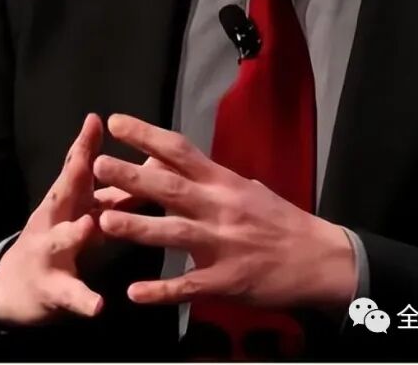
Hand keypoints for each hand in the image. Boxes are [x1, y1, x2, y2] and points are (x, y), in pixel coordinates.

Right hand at [0, 113, 106, 326]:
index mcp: (64, 200)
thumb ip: (109, 190)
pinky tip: (98, 306)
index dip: (84, 145)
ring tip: (89, 226)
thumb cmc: (56, 239)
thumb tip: (149, 163)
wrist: (11, 288)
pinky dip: (83, 299)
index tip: (96, 120)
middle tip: (88, 160)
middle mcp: (53, 220)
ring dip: (74, 232)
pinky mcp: (51, 289)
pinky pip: (69, 294)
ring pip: (61, 241)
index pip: (75, 168)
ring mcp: (48, 253)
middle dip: (73, 176)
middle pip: (62, 194)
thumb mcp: (78, 212)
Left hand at [93, 114, 356, 311]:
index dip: (146, 134)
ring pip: (174, 233)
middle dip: (131, 176)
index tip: (115, 123)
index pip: (180, 150)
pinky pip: (189, 286)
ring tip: (104, 221)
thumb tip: (170, 162)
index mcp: (224, 181)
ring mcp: (224, 245)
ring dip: (138, 227)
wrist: (321, 259)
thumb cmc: (279, 221)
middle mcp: (221, 207)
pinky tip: (134, 293)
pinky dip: (161, 291)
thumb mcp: (246, 189)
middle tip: (97, 165)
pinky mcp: (227, 281)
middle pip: (170, 187)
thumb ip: (208, 178)